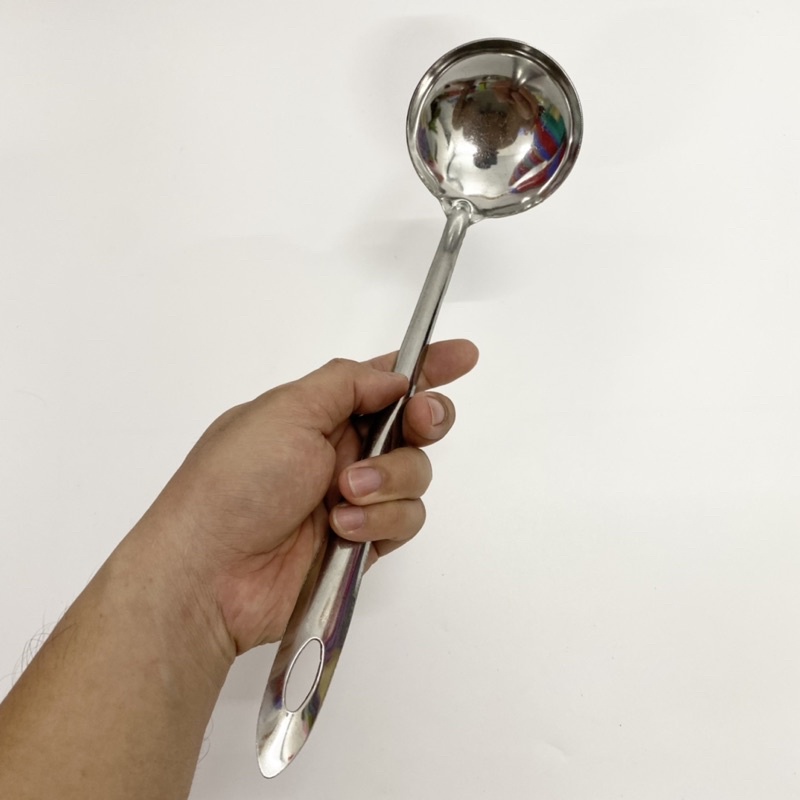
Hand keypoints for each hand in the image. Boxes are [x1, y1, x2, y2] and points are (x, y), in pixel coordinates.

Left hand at [135, 339, 477, 654]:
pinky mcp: (364, 542)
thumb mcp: (285, 411)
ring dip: (389, 481)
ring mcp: (353, 498)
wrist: (211, 574)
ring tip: (346, 495)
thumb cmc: (237, 482)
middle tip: (423, 421)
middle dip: (425, 420)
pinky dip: (381, 523)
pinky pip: (405, 520)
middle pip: (412, 426)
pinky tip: (343, 530)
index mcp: (317, 412)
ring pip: (415, 474)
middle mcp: (339, 451)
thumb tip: (394, 378)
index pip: (382, 381)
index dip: (426, 367)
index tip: (464, 357)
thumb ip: (346, 384)